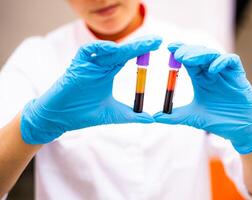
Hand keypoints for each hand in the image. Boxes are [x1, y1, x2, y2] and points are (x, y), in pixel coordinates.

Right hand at [21, 35, 161, 143]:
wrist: (61, 118)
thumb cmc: (84, 114)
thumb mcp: (112, 114)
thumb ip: (131, 115)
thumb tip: (152, 120)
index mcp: (109, 73)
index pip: (128, 58)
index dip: (142, 51)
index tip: (158, 46)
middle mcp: (100, 66)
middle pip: (122, 52)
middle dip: (139, 46)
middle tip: (157, 41)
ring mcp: (89, 65)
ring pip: (107, 50)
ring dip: (125, 47)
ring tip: (143, 45)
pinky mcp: (76, 66)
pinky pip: (86, 52)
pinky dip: (98, 48)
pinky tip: (113, 49)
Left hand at [154, 43, 251, 153]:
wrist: (240, 130)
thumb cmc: (219, 120)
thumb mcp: (193, 117)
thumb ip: (175, 116)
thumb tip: (155, 117)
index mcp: (201, 79)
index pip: (189, 61)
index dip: (180, 52)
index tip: (168, 49)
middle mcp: (212, 73)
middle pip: (199, 54)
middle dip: (188, 51)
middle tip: (176, 53)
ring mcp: (225, 73)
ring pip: (213, 55)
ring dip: (200, 54)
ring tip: (187, 58)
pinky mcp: (238, 76)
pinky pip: (232, 61)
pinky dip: (221, 62)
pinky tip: (211, 70)